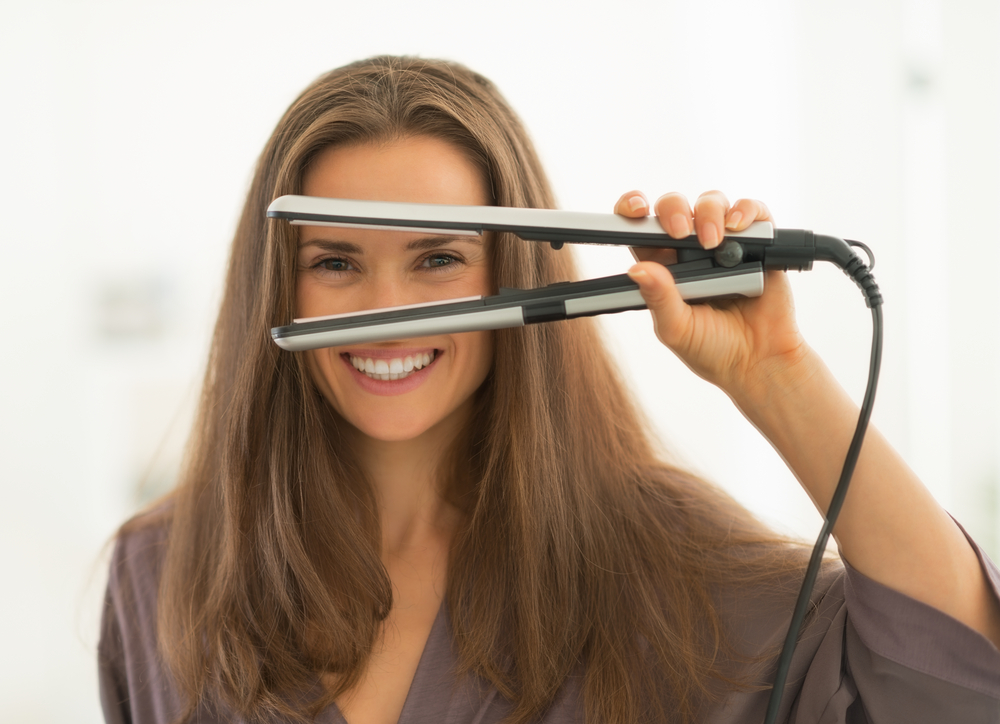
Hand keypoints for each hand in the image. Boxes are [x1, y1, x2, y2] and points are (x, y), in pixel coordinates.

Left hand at [615, 190, 810, 403]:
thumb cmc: (713, 349)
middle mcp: (690, 250)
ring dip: (708, 214)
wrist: (759, 363)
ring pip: (710, 204)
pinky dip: (745, 212)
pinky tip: (738, 227)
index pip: (639, 230)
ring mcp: (724, 243)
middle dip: (672, 210)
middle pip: (674, 208)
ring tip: (712, 243)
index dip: (630, 210)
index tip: (632, 209)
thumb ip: (659, 299)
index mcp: (663, 268)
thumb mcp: (677, 329)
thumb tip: (637, 270)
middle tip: (677, 231)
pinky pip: (752, 213)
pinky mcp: (758, 243)